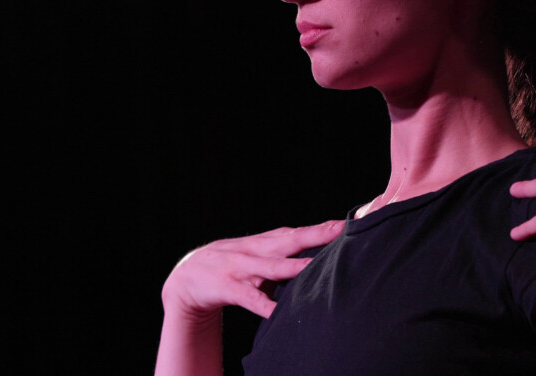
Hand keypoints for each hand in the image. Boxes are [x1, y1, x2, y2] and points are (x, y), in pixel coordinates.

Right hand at [161, 220, 343, 320]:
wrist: (187, 276)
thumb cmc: (233, 265)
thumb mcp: (259, 255)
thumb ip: (286, 256)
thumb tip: (321, 260)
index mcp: (265, 242)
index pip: (298, 232)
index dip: (322, 228)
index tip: (347, 222)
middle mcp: (256, 250)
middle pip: (290, 241)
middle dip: (315, 235)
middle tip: (340, 229)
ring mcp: (242, 269)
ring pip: (272, 267)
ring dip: (293, 267)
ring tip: (314, 266)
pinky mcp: (229, 288)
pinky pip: (251, 299)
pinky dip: (265, 306)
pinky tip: (278, 312)